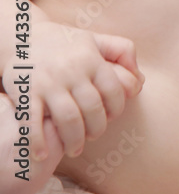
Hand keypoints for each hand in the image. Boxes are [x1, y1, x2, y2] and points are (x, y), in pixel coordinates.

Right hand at [2, 21, 142, 159]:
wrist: (23, 38)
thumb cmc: (66, 43)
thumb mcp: (97, 40)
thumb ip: (123, 52)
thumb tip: (140, 79)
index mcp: (92, 60)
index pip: (114, 90)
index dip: (117, 108)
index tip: (112, 117)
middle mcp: (72, 71)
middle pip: (92, 108)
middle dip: (97, 128)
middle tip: (93, 136)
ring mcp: (47, 83)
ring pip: (68, 118)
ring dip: (74, 139)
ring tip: (74, 148)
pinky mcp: (25, 93)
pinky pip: (32, 121)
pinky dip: (38, 142)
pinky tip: (43, 154)